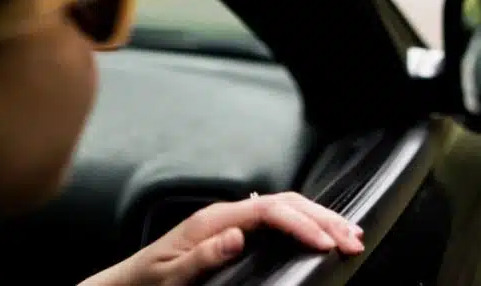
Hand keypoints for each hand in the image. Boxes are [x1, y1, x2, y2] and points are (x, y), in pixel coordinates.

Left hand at [80, 192, 364, 285]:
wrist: (126, 284)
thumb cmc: (147, 281)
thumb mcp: (171, 275)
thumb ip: (203, 255)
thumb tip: (238, 235)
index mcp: (214, 219)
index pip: (269, 210)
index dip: (301, 223)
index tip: (326, 242)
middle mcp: (226, 214)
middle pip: (285, 203)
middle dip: (323, 217)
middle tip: (353, 238)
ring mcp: (231, 221)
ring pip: (285, 208)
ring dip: (319, 218)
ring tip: (348, 233)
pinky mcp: (234, 232)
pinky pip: (277, 219)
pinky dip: (304, 223)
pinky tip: (319, 232)